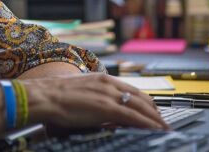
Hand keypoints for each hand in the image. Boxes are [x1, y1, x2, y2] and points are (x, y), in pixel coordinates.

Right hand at [23, 73, 169, 130]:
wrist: (45, 96)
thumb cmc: (55, 96)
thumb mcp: (80, 91)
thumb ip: (95, 97)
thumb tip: (102, 108)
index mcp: (103, 78)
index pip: (132, 89)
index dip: (146, 102)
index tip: (153, 111)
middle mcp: (109, 84)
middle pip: (142, 97)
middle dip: (155, 111)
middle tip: (162, 122)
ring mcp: (109, 95)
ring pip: (141, 106)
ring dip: (155, 119)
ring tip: (164, 128)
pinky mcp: (107, 108)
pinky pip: (134, 116)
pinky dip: (148, 123)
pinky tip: (155, 129)